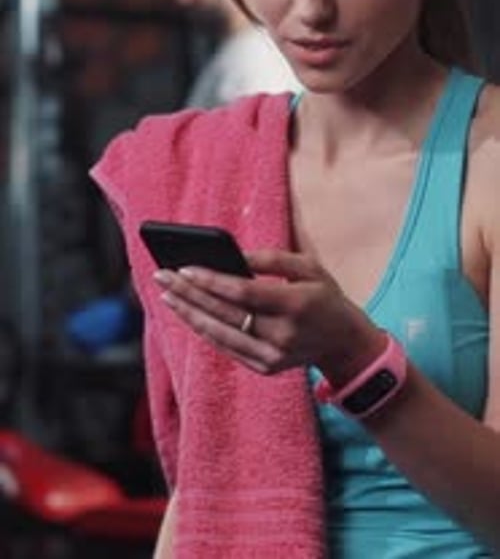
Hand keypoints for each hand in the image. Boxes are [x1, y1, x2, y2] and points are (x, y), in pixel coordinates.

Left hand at [153, 250, 380, 377]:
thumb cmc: (324, 296)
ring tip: (166, 294)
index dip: (212, 282)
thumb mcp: (310, 267)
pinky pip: (227, 347)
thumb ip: (273, 259)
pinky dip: (204, 329)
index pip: (244, 294)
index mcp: (296, 305)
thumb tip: (235, 255)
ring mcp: (272, 356)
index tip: (184, 268)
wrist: (344, 343)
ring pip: (220, 334)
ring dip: (189, 313)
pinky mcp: (264, 367)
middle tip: (162, 275)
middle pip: (225, 313)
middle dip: (190, 294)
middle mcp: (282, 335)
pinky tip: (188, 313)